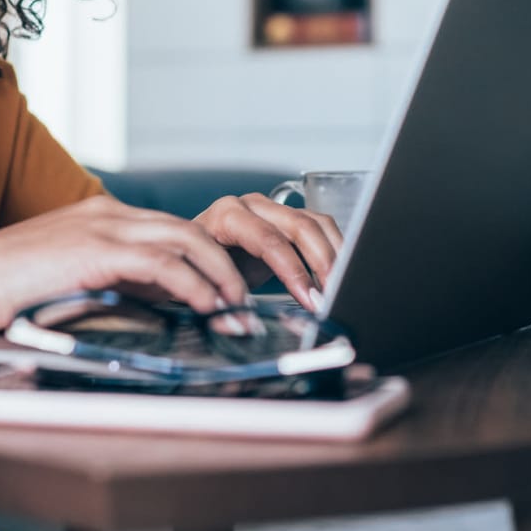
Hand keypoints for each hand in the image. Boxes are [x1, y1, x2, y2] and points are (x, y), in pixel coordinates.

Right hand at [0, 195, 250, 329]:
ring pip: (185, 241)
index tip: (228, 291)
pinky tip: (208, 306)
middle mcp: (108, 213)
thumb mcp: (66, 273)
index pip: (170, 230)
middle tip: (246, 301)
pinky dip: (193, 285)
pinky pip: (162, 265)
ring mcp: (102, 228)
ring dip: (220, 277)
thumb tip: (147, 303)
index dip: (206, 259)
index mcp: (101, 215)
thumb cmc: (4, 287)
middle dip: (225, 265)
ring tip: (238, 309)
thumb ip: (105, 277)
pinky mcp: (96, 252)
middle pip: (189, 230)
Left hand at [191, 194, 343, 310]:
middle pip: (299, 226)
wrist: (191, 256)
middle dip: (321, 264)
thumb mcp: (203, 282)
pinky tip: (337, 275)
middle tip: (331, 296)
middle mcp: (251, 206)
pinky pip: (320, 227)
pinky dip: (334, 250)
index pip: (268, 239)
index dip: (292, 270)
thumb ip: (226, 298)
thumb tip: (245, 324)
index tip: (309, 299)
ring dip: (334, 256)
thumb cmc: (195, 268)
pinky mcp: (287, 219)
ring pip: (315, 223)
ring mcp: (271, 209)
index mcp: (226, 216)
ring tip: (339, 288)